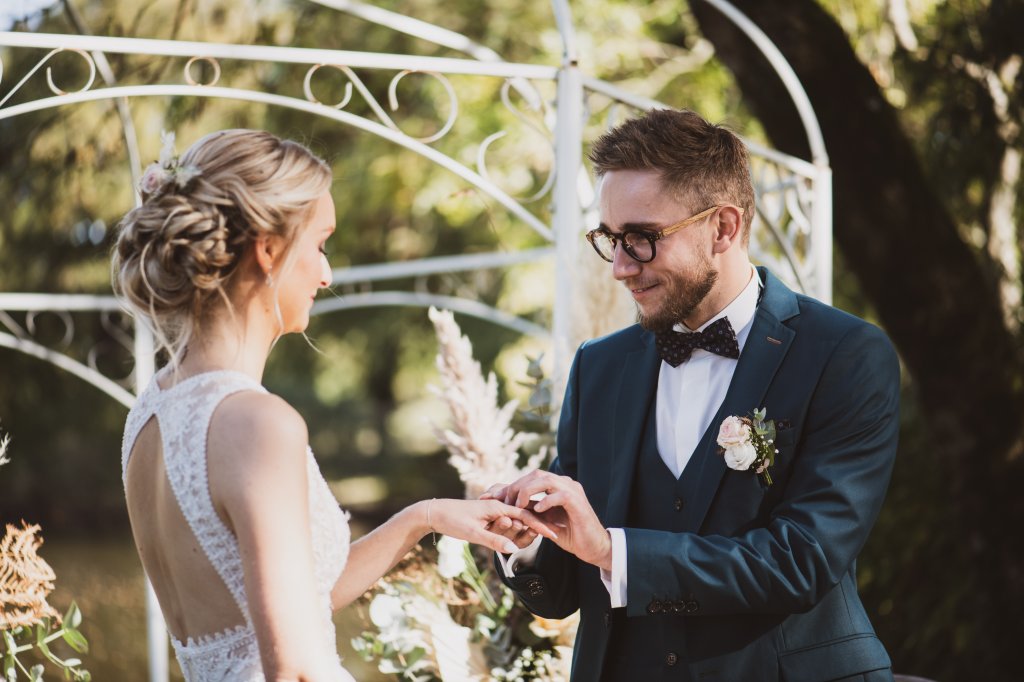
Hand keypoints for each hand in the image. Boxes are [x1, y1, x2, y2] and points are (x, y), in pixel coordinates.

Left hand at [426, 498, 556, 554]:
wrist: (435, 512)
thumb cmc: (452, 520)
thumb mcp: (473, 533)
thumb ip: (495, 540)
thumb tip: (514, 549)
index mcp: (497, 507)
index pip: (525, 515)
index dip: (541, 526)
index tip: (555, 535)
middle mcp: (498, 506)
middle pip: (525, 514)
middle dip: (541, 523)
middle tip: (558, 533)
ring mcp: (494, 510)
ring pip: (518, 517)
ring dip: (531, 525)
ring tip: (548, 531)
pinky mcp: (489, 514)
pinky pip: (510, 518)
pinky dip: (520, 524)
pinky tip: (527, 529)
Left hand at [490, 470, 612, 570]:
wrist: (593, 547)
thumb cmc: (569, 534)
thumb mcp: (543, 521)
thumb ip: (529, 512)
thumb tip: (506, 508)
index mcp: (556, 486)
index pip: (529, 479)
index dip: (509, 486)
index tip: (490, 496)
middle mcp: (564, 483)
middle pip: (535, 474)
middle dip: (515, 487)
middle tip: (501, 502)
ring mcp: (572, 491)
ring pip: (546, 480)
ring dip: (527, 491)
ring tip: (517, 506)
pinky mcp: (578, 502)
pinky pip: (560, 495)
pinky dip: (546, 501)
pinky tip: (537, 511)